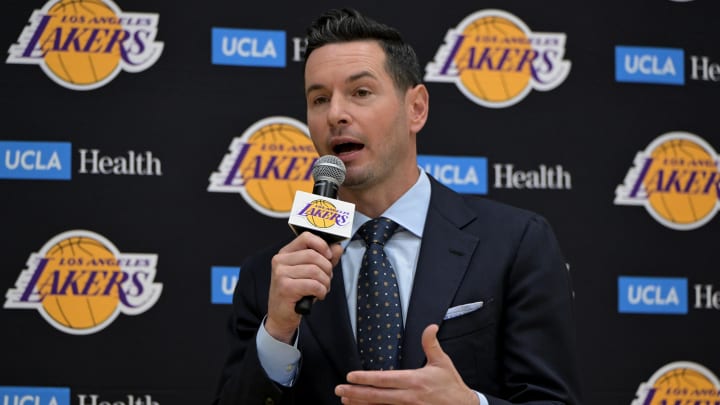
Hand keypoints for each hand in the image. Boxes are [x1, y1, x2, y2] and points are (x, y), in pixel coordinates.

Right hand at [265, 232, 342, 342]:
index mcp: (286, 253)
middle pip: (313, 255)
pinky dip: (321, 291)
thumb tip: (337, 247)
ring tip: (323, 289)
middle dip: (327, 268)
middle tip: (327, 279)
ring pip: (315, 270)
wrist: (281, 316)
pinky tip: (318, 295)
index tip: (329, 256)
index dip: (322, 245)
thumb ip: (325, 258)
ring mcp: (281, 273)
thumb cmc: (297, 292)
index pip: (306, 237)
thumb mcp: (311, 273)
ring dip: (325, 282)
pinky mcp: (285, 287)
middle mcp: (280, 260)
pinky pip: (313, 284)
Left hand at [335, 324, 478, 404]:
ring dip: (361, 403)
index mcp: (414, 381)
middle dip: (356, 392)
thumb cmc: (451, 385)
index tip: (351, 375)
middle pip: (377, 395)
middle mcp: (408, 396)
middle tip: (339, 389)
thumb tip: (430, 327)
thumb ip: (431, 344)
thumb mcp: (442, 362)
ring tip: (346, 399)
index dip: (366, 378)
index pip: (384, 379)